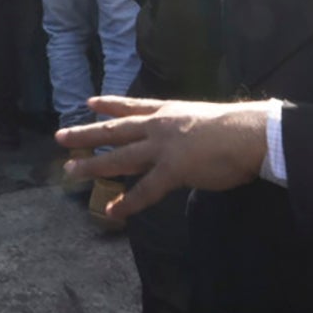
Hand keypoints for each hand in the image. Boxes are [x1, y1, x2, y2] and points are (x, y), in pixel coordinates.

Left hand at [58, 97, 273, 220]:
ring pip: (119, 156)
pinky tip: (111, 211)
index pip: (131, 106)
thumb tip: (185, 142)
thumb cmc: (237, 128)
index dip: (108, 104)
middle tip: (60, 137)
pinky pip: (145, 190)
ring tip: (71, 171)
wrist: (251, 134)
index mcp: (168, 112)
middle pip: (114, 130)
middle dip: (86, 133)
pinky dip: (127, 203)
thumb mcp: (202, 119)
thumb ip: (186, 131)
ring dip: (94, 165)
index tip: (89, 101)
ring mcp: (162, 147)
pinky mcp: (172, 170)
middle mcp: (159, 126)